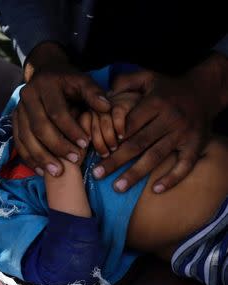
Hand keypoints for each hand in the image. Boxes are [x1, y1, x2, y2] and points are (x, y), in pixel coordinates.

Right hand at [13, 42, 110, 176]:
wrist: (45, 74)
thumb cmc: (68, 82)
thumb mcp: (83, 81)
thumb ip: (94, 94)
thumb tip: (106, 107)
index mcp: (45, 85)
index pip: (56, 112)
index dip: (71, 130)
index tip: (85, 144)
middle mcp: (27, 96)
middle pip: (39, 127)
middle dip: (57, 146)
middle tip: (74, 160)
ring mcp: (18, 109)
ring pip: (26, 137)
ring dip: (41, 157)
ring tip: (57, 172)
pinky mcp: (14, 121)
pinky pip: (19, 143)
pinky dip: (29, 158)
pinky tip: (42, 171)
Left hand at [93, 53, 227, 192]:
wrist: (205, 90)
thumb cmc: (168, 87)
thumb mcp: (147, 77)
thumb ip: (124, 82)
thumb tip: (103, 96)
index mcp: (155, 103)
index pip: (130, 123)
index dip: (113, 137)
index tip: (98, 151)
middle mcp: (169, 119)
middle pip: (138, 143)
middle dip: (115, 160)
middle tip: (97, 174)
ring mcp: (183, 133)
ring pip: (156, 156)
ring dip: (136, 174)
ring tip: (117, 188)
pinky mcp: (196, 145)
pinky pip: (185, 165)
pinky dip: (172, 178)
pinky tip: (156, 190)